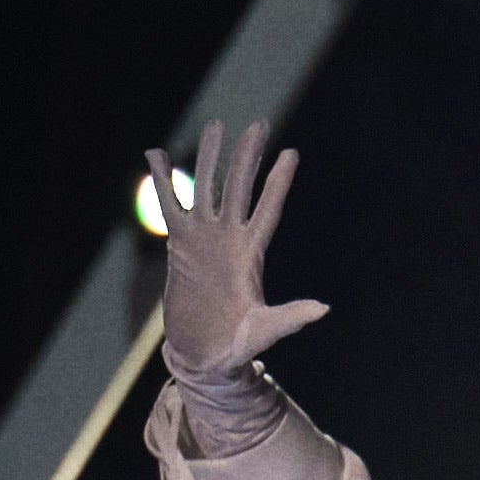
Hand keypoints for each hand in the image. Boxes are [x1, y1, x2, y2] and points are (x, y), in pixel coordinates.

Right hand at [150, 114, 332, 390]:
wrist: (204, 356)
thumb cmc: (237, 346)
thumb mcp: (264, 331)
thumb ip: (290, 318)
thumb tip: (323, 310)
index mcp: (252, 254)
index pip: (268, 208)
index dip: (279, 181)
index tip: (291, 153)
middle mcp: (229, 238)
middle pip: (239, 187)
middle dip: (247, 156)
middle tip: (258, 123)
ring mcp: (203, 238)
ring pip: (205, 188)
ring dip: (209, 158)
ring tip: (214, 125)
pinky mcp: (178, 245)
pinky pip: (170, 205)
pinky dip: (163, 180)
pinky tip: (156, 154)